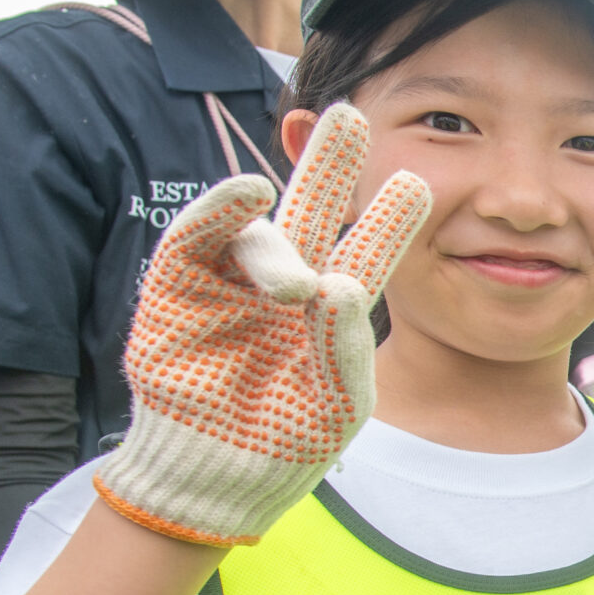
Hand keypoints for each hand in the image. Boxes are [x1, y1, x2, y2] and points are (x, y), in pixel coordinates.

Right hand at [94, 104, 428, 545]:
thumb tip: (339, 282)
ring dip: (279, 249)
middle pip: (311, 211)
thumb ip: (343, 348)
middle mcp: (286, 285)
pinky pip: (197, 237)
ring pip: (260, 233)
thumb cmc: (285, 444)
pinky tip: (245, 193)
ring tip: (297, 291)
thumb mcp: (334, 404)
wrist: (215, 478)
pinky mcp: (177, 287)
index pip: (366, 252)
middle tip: (351, 116)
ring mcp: (231, 283)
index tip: (416, 181)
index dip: (388, 220)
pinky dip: (219, 211)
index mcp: (333, 310)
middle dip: (330, 165)